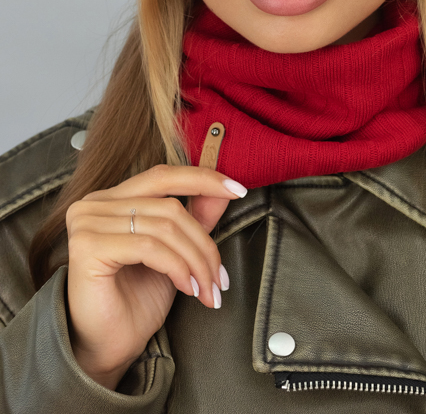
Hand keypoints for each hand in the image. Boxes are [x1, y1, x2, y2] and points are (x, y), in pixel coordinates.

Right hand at [65, 165, 246, 389]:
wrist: (106, 349)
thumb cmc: (134, 303)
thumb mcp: (174, 254)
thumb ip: (194, 218)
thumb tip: (223, 190)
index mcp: (111, 199)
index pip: (163, 176)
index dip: (203, 179)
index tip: (238, 190)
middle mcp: (95, 204)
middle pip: (169, 206)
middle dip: (204, 243)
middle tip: (220, 277)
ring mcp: (87, 223)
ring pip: (164, 227)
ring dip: (196, 261)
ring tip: (207, 289)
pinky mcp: (88, 247)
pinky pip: (149, 247)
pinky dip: (178, 268)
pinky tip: (187, 288)